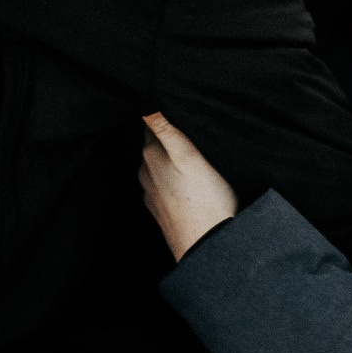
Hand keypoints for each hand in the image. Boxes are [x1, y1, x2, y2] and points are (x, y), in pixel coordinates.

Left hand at [138, 112, 239, 259]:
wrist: (206, 247)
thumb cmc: (204, 200)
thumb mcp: (189, 156)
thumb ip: (166, 129)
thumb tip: (145, 105)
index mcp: (151, 155)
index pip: (151, 124)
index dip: (162, 114)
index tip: (176, 108)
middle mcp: (146, 173)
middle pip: (153, 144)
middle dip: (166, 135)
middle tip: (187, 128)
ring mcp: (152, 193)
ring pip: (158, 166)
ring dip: (170, 158)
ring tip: (190, 154)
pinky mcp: (162, 210)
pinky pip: (164, 186)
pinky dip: (172, 179)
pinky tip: (187, 181)